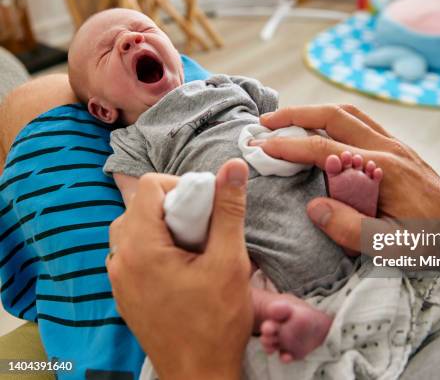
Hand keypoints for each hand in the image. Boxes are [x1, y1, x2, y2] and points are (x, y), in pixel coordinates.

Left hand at [106, 159, 251, 379]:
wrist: (199, 374)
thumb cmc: (216, 322)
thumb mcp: (229, 261)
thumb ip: (229, 210)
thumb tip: (234, 167)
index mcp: (141, 248)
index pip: (148, 187)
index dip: (180, 185)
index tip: (205, 206)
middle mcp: (120, 261)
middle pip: (137, 208)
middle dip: (171, 207)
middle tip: (202, 227)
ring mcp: (119, 281)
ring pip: (131, 231)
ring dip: (161, 228)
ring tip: (192, 247)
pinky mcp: (124, 296)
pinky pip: (131, 256)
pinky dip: (153, 249)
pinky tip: (181, 268)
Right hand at [253, 104, 439, 252]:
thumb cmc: (434, 243)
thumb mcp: (393, 247)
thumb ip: (351, 228)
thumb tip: (313, 208)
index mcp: (383, 170)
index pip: (326, 150)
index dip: (290, 147)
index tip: (262, 146)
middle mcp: (388, 149)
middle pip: (335, 117)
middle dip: (296, 114)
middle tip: (266, 121)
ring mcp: (396, 146)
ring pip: (349, 114)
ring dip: (315, 113)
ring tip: (287, 120)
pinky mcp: (399, 150)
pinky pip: (362, 123)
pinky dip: (334, 120)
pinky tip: (322, 131)